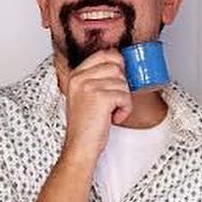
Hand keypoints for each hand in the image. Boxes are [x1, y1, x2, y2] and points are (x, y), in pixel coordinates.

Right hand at [62, 49, 131, 163]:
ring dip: (123, 100)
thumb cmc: (85, 126)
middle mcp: (80, 78)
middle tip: (111, 102)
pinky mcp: (101, 97)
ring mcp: (89, 86)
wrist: (80, 147)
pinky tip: (113, 118)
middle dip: (120, 86)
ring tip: (110, 112)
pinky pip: (125, 96)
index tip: (116, 81)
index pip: (104, 54)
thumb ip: (96, 79)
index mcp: (76, 75)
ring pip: (123, 82)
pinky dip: (124, 110)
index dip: (117, 65)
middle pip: (116, 66)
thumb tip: (120, 65)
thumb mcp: (85, 96)